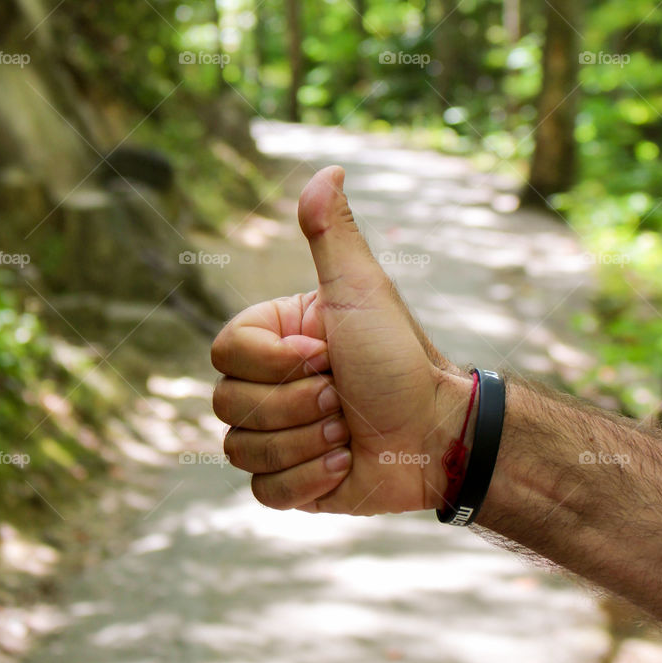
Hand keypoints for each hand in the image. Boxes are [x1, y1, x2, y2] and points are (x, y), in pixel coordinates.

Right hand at [211, 165, 470, 513]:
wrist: (437, 433)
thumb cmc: (401, 357)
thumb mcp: (361, 291)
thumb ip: (333, 234)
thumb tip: (329, 170)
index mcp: (274, 337)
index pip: (224, 353)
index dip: (274, 363)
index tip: (326, 354)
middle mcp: (268, 383)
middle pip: (227, 405)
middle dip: (298, 405)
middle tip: (343, 395)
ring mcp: (276, 434)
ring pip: (241, 450)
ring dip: (308, 443)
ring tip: (348, 430)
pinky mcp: (290, 482)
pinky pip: (263, 493)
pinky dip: (310, 482)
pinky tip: (345, 463)